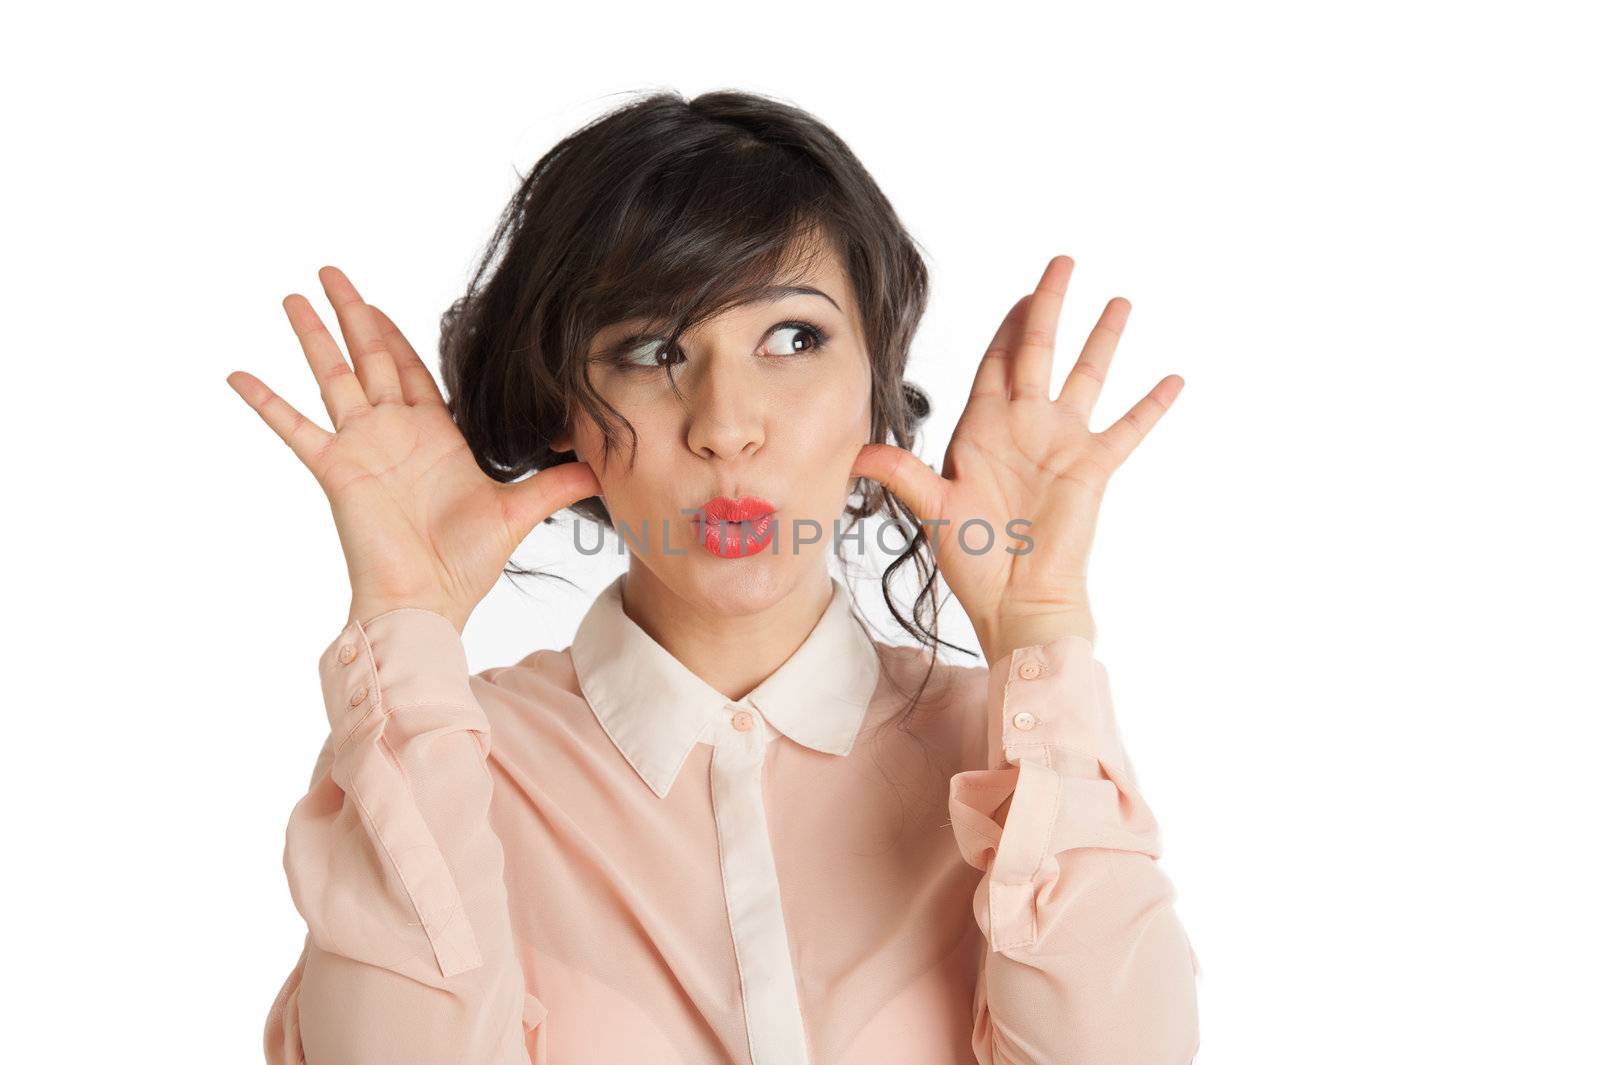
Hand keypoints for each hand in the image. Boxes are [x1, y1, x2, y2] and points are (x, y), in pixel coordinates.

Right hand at [226, 266, 601, 633]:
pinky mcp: (336, 469)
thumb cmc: (469, 564)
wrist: (430, 600)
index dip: (397, 332)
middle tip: (333, 271)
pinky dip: (266, 401)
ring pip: (333, 376)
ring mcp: (362, 447)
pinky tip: (239, 373)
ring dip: (313, 337)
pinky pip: (294, 428)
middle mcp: (394, 432)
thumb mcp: (521, 511)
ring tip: (293, 296)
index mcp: (435, 435)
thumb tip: (603, 464)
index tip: (377, 300)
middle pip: (369, 357)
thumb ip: (556, 481)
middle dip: (353, 313)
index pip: (412, 369)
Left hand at [851, 256, 1181, 665]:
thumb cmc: (972, 561)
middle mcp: (1024, 426)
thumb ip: (901, 472)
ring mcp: (1061, 444)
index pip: (997, 362)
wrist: (1015, 601)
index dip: (1008, 326)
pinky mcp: (1092, 468)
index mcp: (983, 429)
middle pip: (1039, 352)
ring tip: (1119, 301)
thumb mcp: (932, 508)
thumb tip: (859, 453)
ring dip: (1102, 339)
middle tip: (1061, 264)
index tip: (1022, 293)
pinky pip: (1127, 428)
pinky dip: (1151, 405)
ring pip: (1086, 377)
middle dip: (1049, 307)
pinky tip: (1174, 378)